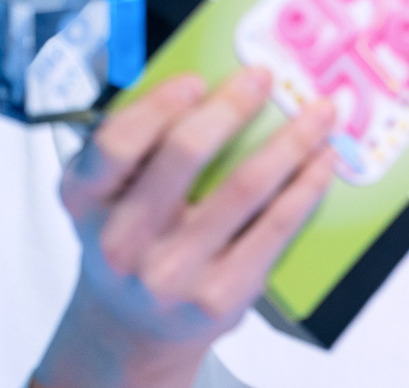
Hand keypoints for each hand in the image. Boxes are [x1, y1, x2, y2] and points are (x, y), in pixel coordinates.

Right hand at [33, 68, 336, 387]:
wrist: (131, 329)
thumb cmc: (131, 240)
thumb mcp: (106, 192)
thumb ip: (137, 139)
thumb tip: (208, 83)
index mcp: (87, 201)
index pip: (115, 144)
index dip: (159, 106)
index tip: (197, 80)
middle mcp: (122, 241)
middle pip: (184, 154)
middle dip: (233, 106)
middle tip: (265, 78)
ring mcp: (172, 273)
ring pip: (244, 186)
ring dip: (291, 140)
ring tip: (318, 113)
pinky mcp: (219, 295)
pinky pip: (275, 226)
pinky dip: (305, 186)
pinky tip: (321, 162)